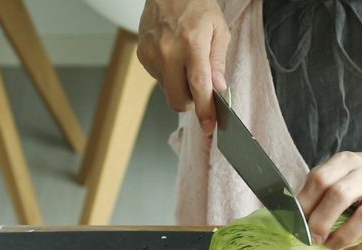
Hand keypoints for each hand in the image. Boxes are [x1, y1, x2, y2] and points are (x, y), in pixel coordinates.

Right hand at [137, 0, 229, 133]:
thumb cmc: (196, 6)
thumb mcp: (218, 30)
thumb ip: (218, 62)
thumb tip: (218, 89)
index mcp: (192, 44)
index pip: (198, 86)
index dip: (205, 110)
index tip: (210, 125)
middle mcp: (168, 51)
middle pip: (177, 99)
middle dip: (191, 104)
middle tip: (200, 93)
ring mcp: (152, 55)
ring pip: (168, 91)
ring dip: (180, 88)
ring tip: (186, 63)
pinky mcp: (142, 56)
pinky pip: (158, 79)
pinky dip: (169, 76)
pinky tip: (173, 57)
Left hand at [297, 148, 361, 249]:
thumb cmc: (355, 178)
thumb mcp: (337, 171)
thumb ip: (317, 188)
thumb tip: (293, 216)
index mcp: (345, 162)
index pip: (320, 179)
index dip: (305, 202)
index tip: (297, 221)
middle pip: (340, 195)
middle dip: (321, 221)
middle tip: (312, 237)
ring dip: (341, 237)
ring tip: (330, 245)